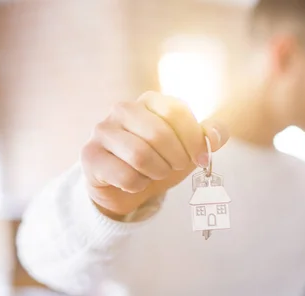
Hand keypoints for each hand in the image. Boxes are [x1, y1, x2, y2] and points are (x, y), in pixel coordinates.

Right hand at [81, 91, 227, 218]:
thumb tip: (214, 136)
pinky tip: (136, 182)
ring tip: (157, 173)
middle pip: (159, 133)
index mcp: (151, 100)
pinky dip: (138, 185)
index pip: (176, 111)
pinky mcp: (90, 156)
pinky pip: (124, 175)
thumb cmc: (162, 159)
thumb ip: (209, 136)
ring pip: (140, 155)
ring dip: (157, 172)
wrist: (129, 185)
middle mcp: (123, 109)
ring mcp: (103, 131)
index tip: (200, 158)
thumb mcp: (190, 147)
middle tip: (176, 167)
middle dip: (176, 158)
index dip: (194, 139)